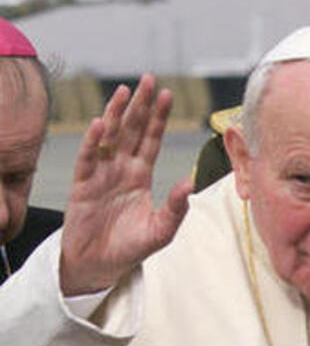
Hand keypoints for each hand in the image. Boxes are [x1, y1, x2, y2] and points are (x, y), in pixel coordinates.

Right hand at [59, 74, 192, 295]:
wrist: (99, 266)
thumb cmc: (130, 248)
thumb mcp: (160, 231)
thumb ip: (176, 208)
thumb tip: (191, 183)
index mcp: (140, 175)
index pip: (151, 139)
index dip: (158, 117)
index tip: (167, 94)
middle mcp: (121, 169)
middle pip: (131, 130)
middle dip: (139, 105)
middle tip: (148, 79)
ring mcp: (100, 174)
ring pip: (109, 137)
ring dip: (116, 113)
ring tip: (124, 90)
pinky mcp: (82, 186)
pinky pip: (87, 159)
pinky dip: (92, 141)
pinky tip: (99, 123)